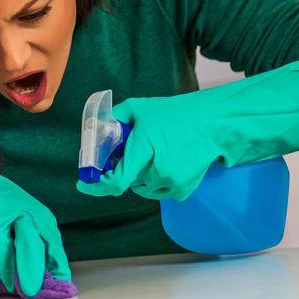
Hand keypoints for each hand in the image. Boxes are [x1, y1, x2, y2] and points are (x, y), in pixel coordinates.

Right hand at [0, 170, 70, 295]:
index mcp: (39, 216)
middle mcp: (19, 213)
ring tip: (7, 281)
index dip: (55, 264)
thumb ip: (48, 251)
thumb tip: (61, 280)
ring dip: (3, 267)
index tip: (55, 286)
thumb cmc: (13, 213)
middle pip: (27, 240)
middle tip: (29, 290)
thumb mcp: (36, 225)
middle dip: (29, 268)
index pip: (51, 241)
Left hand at [74, 62, 298, 203]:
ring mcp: (171, 181)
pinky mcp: (182, 189)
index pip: (116, 179)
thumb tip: (97, 127)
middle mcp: (158, 168)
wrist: (214, 125)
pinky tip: (163, 160)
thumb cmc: (177, 114)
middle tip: (122, 153)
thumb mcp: (141, 108)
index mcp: (146, 147)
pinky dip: (153, 179)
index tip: (84, 182)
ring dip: (138, 174)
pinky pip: (157, 190)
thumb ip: (116, 117)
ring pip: (141, 187)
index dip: (97, 184)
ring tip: (150, 151)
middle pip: (127, 181)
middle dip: (120, 169)